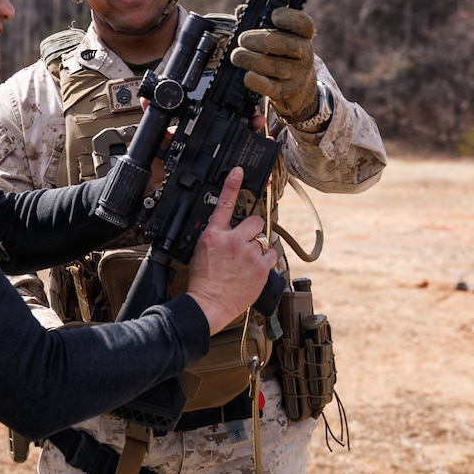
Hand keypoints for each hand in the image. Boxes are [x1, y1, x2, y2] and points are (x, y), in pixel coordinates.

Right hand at [186, 167, 278, 334]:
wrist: (209, 303)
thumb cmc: (203, 280)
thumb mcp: (201, 251)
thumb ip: (216, 236)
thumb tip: (227, 231)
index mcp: (214, 235)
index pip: (225, 203)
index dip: (232, 184)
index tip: (239, 170)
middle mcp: (233, 241)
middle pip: (255, 221)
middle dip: (254, 229)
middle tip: (247, 241)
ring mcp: (249, 254)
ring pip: (264, 240)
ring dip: (258, 248)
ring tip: (247, 262)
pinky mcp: (261, 268)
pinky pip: (272, 256)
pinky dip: (266, 261)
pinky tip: (254, 268)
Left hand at [230, 6, 318, 122]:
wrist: (299, 88)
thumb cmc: (282, 56)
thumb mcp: (279, 37)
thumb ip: (262, 22)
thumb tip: (242, 11)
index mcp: (304, 36)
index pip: (304, 24)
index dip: (289, 18)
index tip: (273, 16)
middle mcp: (305, 54)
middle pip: (281, 43)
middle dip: (255, 39)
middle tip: (242, 39)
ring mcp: (298, 74)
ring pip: (272, 65)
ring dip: (249, 59)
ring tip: (237, 56)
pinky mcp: (288, 92)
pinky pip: (270, 87)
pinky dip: (256, 81)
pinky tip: (248, 76)